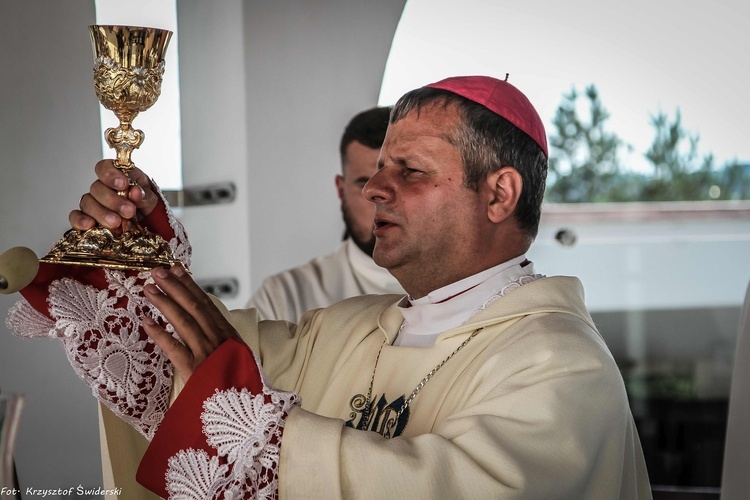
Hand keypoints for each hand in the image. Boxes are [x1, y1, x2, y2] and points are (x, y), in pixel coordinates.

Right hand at [69, 159, 159, 230]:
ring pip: (87, 203)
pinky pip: (76, 217)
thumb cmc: (143, 202)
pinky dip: (80, 221)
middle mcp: (100, 187)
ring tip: (116, 223)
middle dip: (113, 200)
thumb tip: (136, 192)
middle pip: (96, 188)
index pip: (104, 167)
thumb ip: (143, 194)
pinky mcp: (85, 218)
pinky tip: (89, 226)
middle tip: (128, 211)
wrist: (145, 221)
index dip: (111, 175)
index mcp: (115, 175)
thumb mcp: (149, 196)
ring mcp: (91, 203)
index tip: (123, 184)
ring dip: (102, 213)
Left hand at [142, 265, 240, 382]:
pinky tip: (146, 321)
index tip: (178, 270)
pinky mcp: (194, 370)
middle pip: (194, 307)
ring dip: (165, 303)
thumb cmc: (240, 386)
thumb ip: (222, 342)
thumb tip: (206, 328)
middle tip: (158, 271)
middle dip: (175, 287)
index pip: (207, 304)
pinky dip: (159, 333)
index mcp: (229, 335)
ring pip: (183, 322)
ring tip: (149, 289)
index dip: (190, 286)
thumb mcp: (237, 357)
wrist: (244, 411)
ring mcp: (206, 353)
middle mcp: (218, 339)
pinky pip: (173, 348)